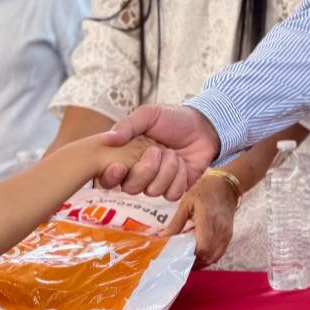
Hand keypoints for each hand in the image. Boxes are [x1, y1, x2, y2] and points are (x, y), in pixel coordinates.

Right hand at [99, 104, 219, 201]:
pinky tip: (183, 163)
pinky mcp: (175, 189)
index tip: (120, 166)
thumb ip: (126, 126)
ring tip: (173, 153)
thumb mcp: (148, 115)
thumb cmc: (172, 119)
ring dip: (167, 169)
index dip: (110, 177)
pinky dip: (179, 177)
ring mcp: (156, 183)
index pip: (107, 178)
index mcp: (125, 157)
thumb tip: (106, 139)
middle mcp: (137, 173)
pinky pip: (171, 194)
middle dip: (146, 169)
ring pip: (153, 191)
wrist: (203, 125)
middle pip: (130, 188)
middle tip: (157, 150)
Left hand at [161, 174, 236, 267]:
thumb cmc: (205, 191)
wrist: (226, 186)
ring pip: (215, 257)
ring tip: (189, 258)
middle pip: (208, 256)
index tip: (179, 257)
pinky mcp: (229, 235)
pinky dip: (210, 256)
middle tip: (181, 260)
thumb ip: (176, 223)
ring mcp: (226, 234)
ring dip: (202, 261)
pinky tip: (200, 253)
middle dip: (195, 261)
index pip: (202, 247)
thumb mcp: (186, 204)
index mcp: (207, 220)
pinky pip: (220, 252)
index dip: (192, 256)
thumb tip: (163, 236)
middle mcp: (219, 230)